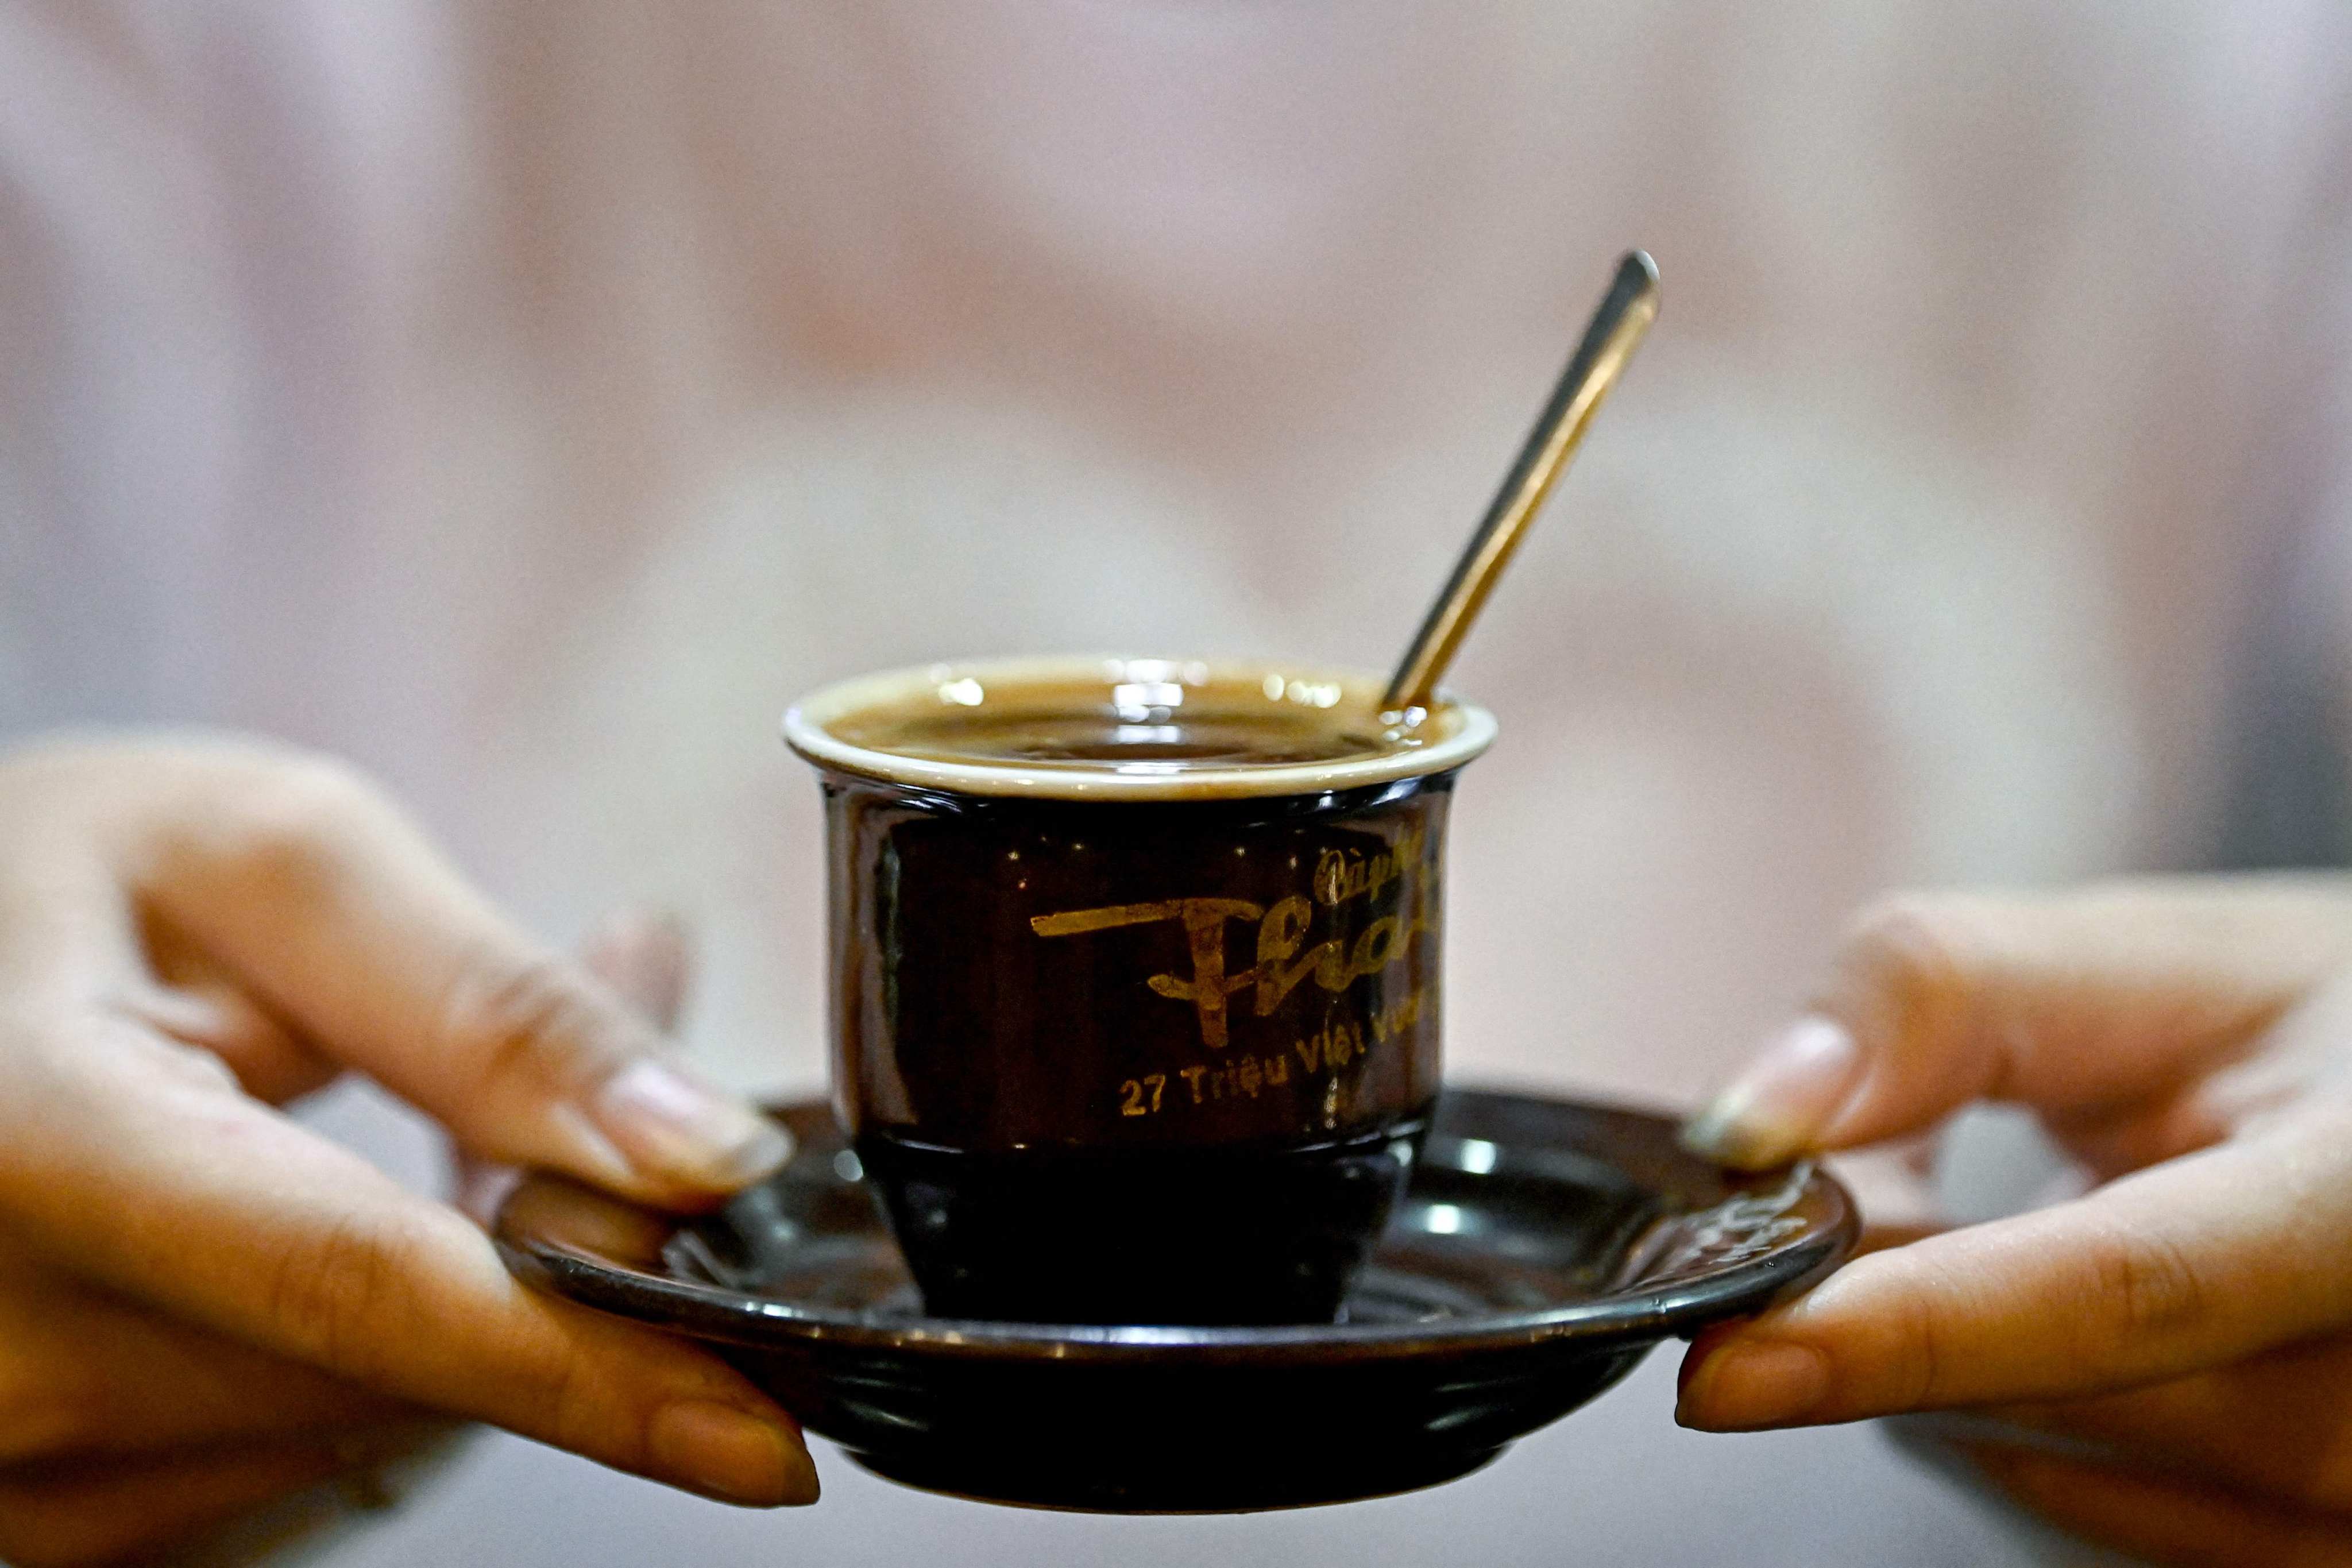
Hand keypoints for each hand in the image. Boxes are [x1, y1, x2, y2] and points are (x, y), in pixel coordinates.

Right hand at [0, 736, 813, 1566]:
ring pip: (369, 1429)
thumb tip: (704, 1157)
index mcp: (39, 1145)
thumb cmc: (49, 883)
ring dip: (475, 1304)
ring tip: (448, 1132)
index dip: (591, 1370)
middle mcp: (3, 1348)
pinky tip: (369, 1232)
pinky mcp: (52, 1506)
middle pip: (397, 1372)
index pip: (360, 1292)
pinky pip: (297, 1458)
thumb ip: (490, 1009)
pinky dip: (384, 1357)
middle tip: (600, 1107)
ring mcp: (12, 1462)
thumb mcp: (271, 863)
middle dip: (558, 1260)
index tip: (768, 1442)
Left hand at [1677, 878, 2351, 1566]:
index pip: (2121, 1291)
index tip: (1725, 1364)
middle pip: (2047, 1393)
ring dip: (1941, 1353)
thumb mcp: (2142, 960)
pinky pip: (2075, 1505)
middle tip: (1851, 1188)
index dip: (1909, 1330)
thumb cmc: (2305, 1028)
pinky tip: (2030, 1311)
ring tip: (1985, 1223)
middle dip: (1886, 1297)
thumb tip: (1748, 1128)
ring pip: (2034, 1462)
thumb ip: (1935, 1001)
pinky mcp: (2309, 1555)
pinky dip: (2002, 1408)